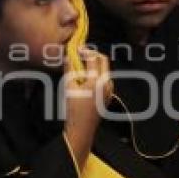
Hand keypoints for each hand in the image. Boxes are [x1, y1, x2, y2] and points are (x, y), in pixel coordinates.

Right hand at [63, 48, 112, 165]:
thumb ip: (69, 70)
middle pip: (103, 61)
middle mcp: (107, 83)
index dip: (85, 51)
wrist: (82, 128)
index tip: (77, 49)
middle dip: (93, 55)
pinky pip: (105, 79)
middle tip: (81, 54)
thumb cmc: (74, 109)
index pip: (94, 58)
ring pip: (105, 70)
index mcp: (97, 80)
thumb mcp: (68, 87)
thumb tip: (68, 57)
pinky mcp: (108, 95)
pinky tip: (86, 78)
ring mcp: (109, 90)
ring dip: (95, 64)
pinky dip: (97, 74)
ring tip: (82, 66)